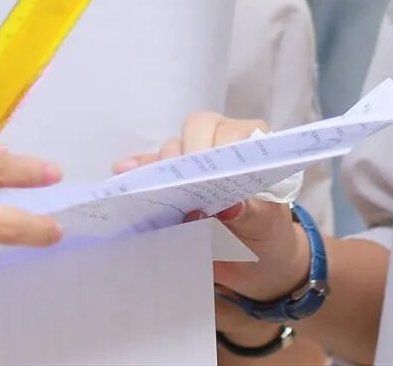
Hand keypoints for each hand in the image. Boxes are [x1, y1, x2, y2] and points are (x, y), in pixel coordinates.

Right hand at [113, 112, 309, 303]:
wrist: (260, 263)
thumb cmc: (269, 236)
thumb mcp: (268, 227)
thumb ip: (253, 214)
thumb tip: (228, 207)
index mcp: (251, 145)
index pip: (229, 130)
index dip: (216, 147)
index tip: (206, 173)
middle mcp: (220, 143)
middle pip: (195, 130)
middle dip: (186, 155)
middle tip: (181, 187)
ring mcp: (192, 161)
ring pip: (171, 150)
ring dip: (162, 169)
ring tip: (154, 191)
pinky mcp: (171, 181)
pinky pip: (150, 169)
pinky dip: (138, 170)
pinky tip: (123, 174)